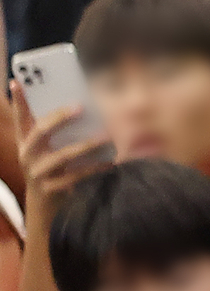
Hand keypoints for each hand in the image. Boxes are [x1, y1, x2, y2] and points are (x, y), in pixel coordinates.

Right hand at [12, 80, 111, 215]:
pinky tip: (109, 162)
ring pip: (63, 155)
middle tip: (80, 107)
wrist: (45, 206)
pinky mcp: (51, 188)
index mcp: (25, 142)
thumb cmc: (51, 171)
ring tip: (106, 136)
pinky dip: (94, 168)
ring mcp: (37, 172)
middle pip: (41, 131)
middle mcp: (27, 154)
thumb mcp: (47, 152)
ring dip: (87, 145)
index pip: (20, 117)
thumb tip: (82, 113)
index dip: (18, 101)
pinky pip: (76, 175)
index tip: (17, 82)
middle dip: (60, 118)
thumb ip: (56, 135)